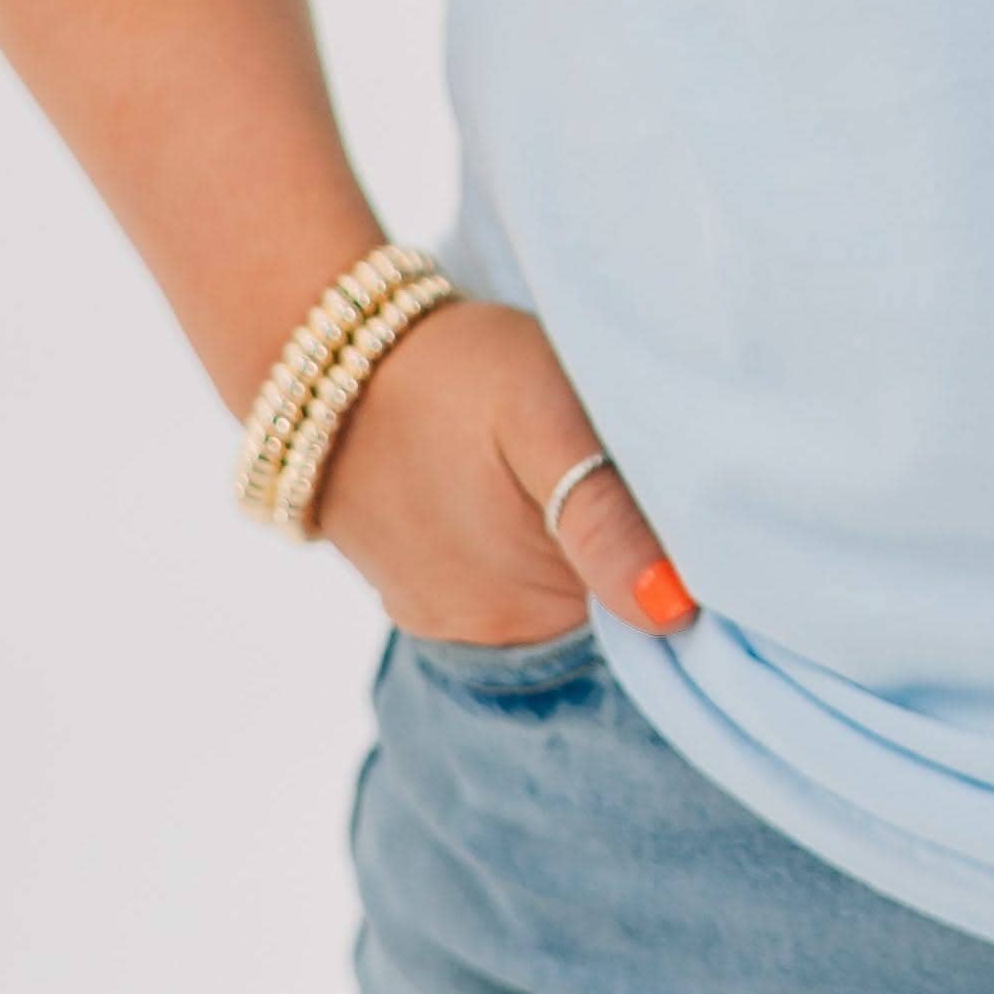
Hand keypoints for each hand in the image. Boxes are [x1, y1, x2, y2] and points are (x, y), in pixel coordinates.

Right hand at [315, 294, 697, 645]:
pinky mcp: (414, 600)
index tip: (663, 483)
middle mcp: (493, 631)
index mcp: (541, 595)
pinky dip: (511, 545)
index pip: (650, 601)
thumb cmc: (454, 371)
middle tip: (597, 453)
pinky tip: (498, 486)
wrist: (323, 362)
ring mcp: (447, 621)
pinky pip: (495, 586)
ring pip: (548, 593)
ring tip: (540, 464)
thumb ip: (606, 513)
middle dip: (615, 538)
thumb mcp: (545, 414)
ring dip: (560, 541)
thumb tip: (669, 610)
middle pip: (597, 599)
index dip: (671, 546)